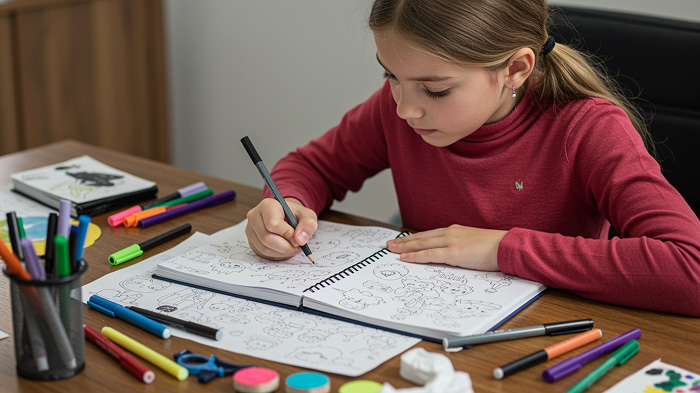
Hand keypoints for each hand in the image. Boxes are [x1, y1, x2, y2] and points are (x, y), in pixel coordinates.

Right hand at [245, 197, 317, 259]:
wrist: (286, 217)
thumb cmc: (295, 215)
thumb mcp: (307, 215)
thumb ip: (308, 224)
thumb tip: (300, 239)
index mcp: (267, 205)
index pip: (273, 224)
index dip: (287, 234)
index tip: (297, 238)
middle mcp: (254, 216)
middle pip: (267, 238)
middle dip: (286, 247)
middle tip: (297, 246)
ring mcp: (250, 230)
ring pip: (264, 249)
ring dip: (282, 253)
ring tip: (292, 247)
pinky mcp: (251, 241)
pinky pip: (263, 254)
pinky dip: (277, 255)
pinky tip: (284, 249)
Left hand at [386, 224, 506, 270]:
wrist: (506, 246)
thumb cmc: (495, 247)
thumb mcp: (475, 244)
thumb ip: (463, 248)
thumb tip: (455, 256)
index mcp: (455, 231)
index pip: (430, 234)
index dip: (415, 238)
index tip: (403, 241)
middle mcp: (450, 233)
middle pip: (421, 237)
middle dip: (404, 241)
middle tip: (390, 244)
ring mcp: (451, 242)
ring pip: (422, 244)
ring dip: (405, 247)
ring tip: (391, 250)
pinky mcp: (453, 252)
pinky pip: (429, 254)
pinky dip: (415, 256)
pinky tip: (405, 258)